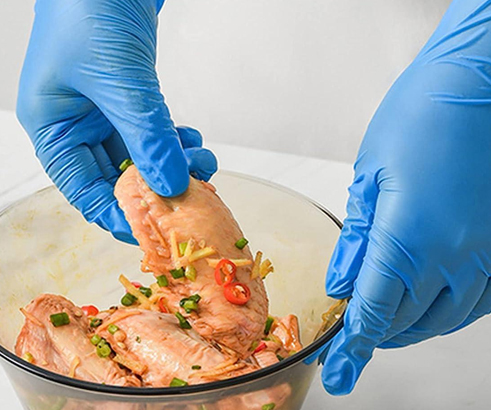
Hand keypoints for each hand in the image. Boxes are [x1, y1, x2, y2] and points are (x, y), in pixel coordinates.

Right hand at [17, 0, 216, 243]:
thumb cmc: (91, 10)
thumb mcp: (121, 81)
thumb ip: (148, 136)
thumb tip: (173, 186)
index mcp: (54, 127)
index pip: (85, 191)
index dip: (121, 216)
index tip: (162, 231)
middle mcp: (76, 123)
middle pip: (118, 177)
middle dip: (159, 187)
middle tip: (196, 191)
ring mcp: (103, 109)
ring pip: (141, 155)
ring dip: (173, 162)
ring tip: (201, 160)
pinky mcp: (128, 94)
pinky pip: (152, 131)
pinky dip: (173, 139)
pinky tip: (191, 139)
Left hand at [322, 0, 490, 394]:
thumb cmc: (424, 114)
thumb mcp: (371, 174)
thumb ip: (359, 239)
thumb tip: (343, 285)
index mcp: (407, 239)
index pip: (374, 313)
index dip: (354, 350)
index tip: (339, 374)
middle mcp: (453, 257)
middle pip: (410, 321)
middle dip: (381, 333)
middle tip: (364, 330)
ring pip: (451, 318)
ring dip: (419, 326)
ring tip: (399, 321)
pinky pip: (488, 298)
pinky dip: (459, 310)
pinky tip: (443, 304)